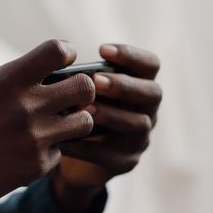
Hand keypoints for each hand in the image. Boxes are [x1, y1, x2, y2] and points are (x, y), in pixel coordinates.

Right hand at [0, 40, 95, 212]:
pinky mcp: (36, 167)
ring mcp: (34, 140)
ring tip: (57, 123)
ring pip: (85, 122)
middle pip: (86, 87)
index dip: (65, 53)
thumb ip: (1, 77)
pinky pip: (60, 151)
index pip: (58, 51)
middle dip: (81, 89)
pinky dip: (49, 150)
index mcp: (7, 81)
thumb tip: (32, 74)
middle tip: (68, 96)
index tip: (60, 62)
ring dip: (74, 120)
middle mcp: (26, 108)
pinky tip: (27, 151)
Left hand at [52, 44, 160, 212]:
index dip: (131, 55)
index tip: (102, 50)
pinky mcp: (124, 163)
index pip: (150, 65)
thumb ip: (79, 81)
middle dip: (125, 85)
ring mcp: (139, 139)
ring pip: (137, 123)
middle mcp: (147, 112)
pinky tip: (65, 139)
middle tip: (96, 81)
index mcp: (139, 88)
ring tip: (85, 110)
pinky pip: (109, 154)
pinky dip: (86, 146)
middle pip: (153, 93)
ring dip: (111, 114)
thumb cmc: (77, 114)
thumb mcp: (80, 94)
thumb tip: (59, 69)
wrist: (73, 162)